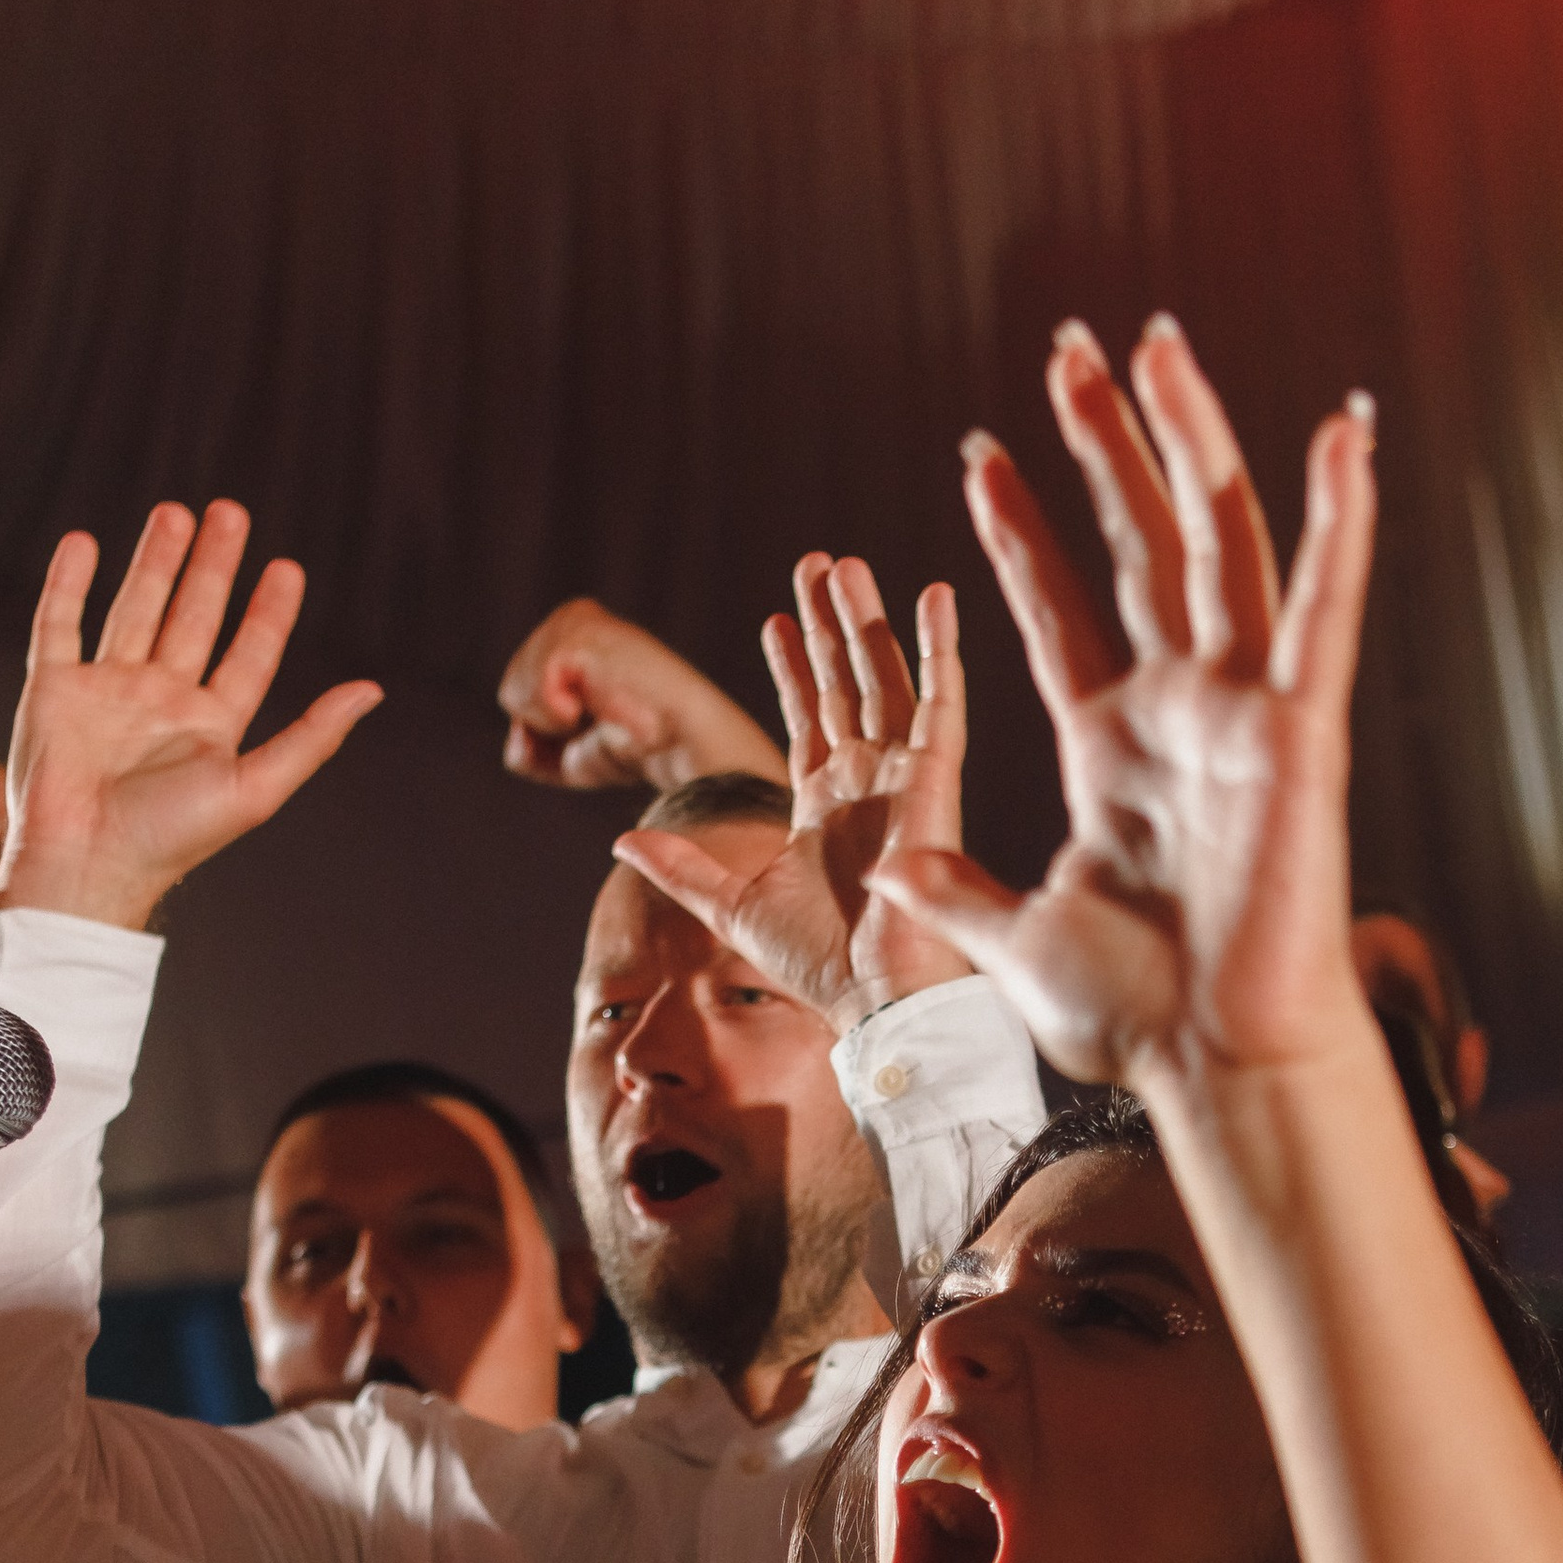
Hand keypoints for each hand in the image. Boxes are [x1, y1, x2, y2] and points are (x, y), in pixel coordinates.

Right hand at [0, 502, 382, 932]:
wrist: (85, 863)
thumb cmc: (170, 838)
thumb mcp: (256, 787)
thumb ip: (312, 738)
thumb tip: (373, 691)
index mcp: (210, 727)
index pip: (248, 655)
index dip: (270, 613)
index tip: (288, 568)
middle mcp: (160, 702)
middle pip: (193, 617)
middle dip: (212, 566)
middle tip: (230, 512)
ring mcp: (106, 692)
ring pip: (136, 609)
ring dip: (155, 562)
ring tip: (176, 512)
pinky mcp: (54, 689)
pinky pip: (59, 623)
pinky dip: (69, 583)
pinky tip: (83, 543)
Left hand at [498, 599, 785, 793]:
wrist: (686, 747)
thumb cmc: (644, 753)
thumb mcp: (578, 758)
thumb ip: (535, 750)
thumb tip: (517, 742)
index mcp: (579, 637)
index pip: (520, 690)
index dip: (547, 729)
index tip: (599, 732)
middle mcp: (578, 619)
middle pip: (513, 687)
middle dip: (545, 725)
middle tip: (602, 724)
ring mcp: (580, 621)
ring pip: (515, 688)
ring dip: (554, 722)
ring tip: (605, 715)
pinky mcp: (584, 630)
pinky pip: (533, 687)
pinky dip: (556, 714)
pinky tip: (591, 711)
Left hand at [611, 560, 970, 1030]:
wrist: (872, 999)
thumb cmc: (815, 964)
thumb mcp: (730, 906)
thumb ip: (682, 867)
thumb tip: (620, 840)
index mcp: (821, 807)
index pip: (808, 717)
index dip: (792, 668)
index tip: (774, 619)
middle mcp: (864, 784)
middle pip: (844, 683)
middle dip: (827, 624)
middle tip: (813, 563)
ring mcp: (900, 778)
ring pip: (883, 678)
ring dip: (865, 620)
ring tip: (844, 564)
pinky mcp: (935, 781)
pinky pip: (941, 702)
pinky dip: (939, 648)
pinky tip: (934, 594)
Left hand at [866, 317, 1373, 1089]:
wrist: (1212, 1062)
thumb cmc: (1132, 1014)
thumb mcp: (1011, 937)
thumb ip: (956, 890)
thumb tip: (885, 868)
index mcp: (1110, 745)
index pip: (1060, 608)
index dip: (1022, 530)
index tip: (977, 454)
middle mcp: (1179, 709)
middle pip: (1142, 545)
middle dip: (1105, 445)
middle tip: (1071, 348)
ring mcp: (1242, 711)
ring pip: (1221, 544)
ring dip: (1192, 442)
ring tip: (1158, 347)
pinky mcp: (1302, 732)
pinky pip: (1324, 611)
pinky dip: (1341, 524)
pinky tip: (1344, 435)